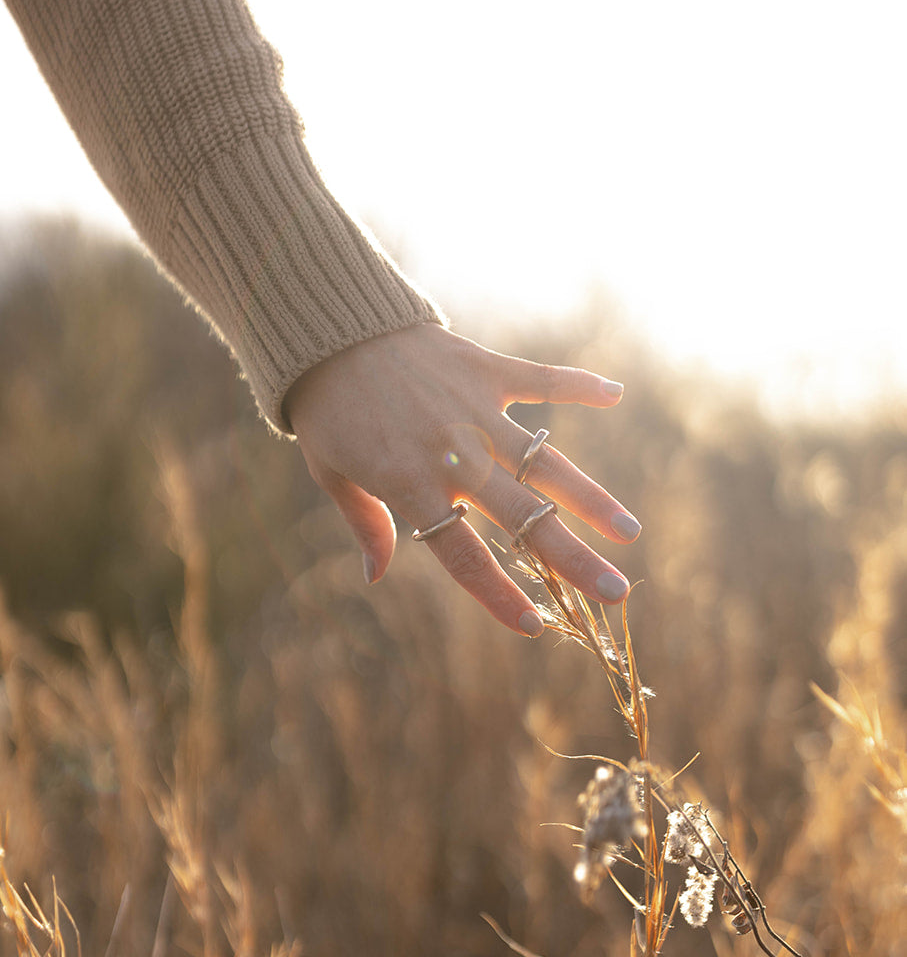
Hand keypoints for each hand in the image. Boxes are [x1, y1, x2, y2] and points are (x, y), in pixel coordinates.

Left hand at [284, 323, 640, 637]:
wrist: (328, 328)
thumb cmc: (327, 409)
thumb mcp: (330, 472)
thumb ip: (365, 522)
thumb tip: (375, 576)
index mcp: (410, 484)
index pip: (461, 554)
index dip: (497, 595)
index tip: (533, 627)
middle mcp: (453, 452)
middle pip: (523, 518)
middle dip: (573, 560)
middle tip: (617, 592)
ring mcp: (475, 409)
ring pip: (545, 461)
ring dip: (591, 497)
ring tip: (629, 530)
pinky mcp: (485, 369)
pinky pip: (540, 379)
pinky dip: (577, 384)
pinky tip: (615, 393)